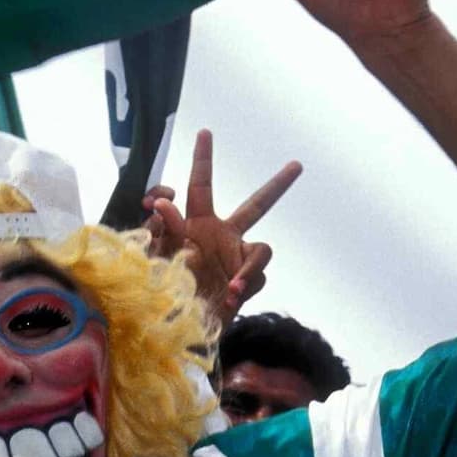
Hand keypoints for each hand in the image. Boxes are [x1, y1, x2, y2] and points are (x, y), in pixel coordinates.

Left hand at [149, 130, 301, 330]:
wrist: (179, 324)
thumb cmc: (164, 289)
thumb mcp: (159, 257)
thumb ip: (164, 230)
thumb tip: (163, 202)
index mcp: (198, 223)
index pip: (200, 185)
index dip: (202, 159)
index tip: (205, 132)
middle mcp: (223, 236)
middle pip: (257, 206)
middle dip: (277, 186)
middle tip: (297, 164)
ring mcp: (238, 259)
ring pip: (264, 250)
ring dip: (250, 269)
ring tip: (232, 289)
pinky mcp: (247, 282)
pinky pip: (257, 276)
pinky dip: (246, 285)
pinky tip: (231, 298)